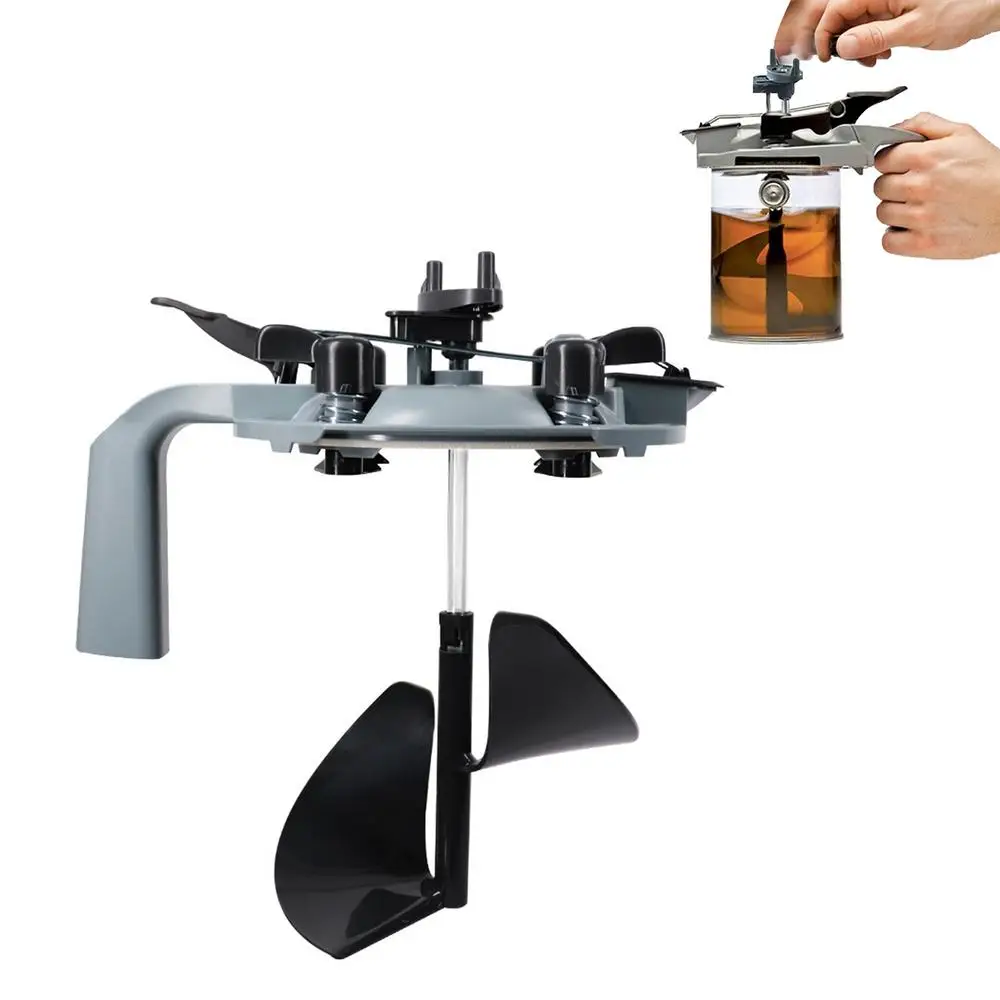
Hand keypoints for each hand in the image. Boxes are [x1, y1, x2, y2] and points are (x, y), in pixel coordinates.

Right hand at [775, 0, 999, 62]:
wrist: (988, 4)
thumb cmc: (963, 7)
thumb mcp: (914, 29)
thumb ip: (874, 38)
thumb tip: (842, 45)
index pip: (836, 9)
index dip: (825, 35)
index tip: (826, 56)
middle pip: (842, 15)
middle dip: (841, 41)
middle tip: (851, 61)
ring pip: (855, 21)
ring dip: (856, 45)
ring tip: (873, 58)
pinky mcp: (895, 4)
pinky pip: (870, 22)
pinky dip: (870, 41)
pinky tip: (881, 51)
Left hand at [874, 114, 999, 258]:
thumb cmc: (992, 173)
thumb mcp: (963, 134)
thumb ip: (924, 125)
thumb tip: (895, 128)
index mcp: (928, 158)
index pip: (882, 159)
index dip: (890, 162)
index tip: (898, 166)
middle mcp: (920, 187)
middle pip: (879, 187)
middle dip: (893, 185)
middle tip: (913, 187)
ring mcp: (920, 217)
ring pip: (882, 213)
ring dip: (895, 210)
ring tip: (917, 206)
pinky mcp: (923, 244)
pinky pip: (887, 241)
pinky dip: (895, 236)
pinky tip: (911, 227)